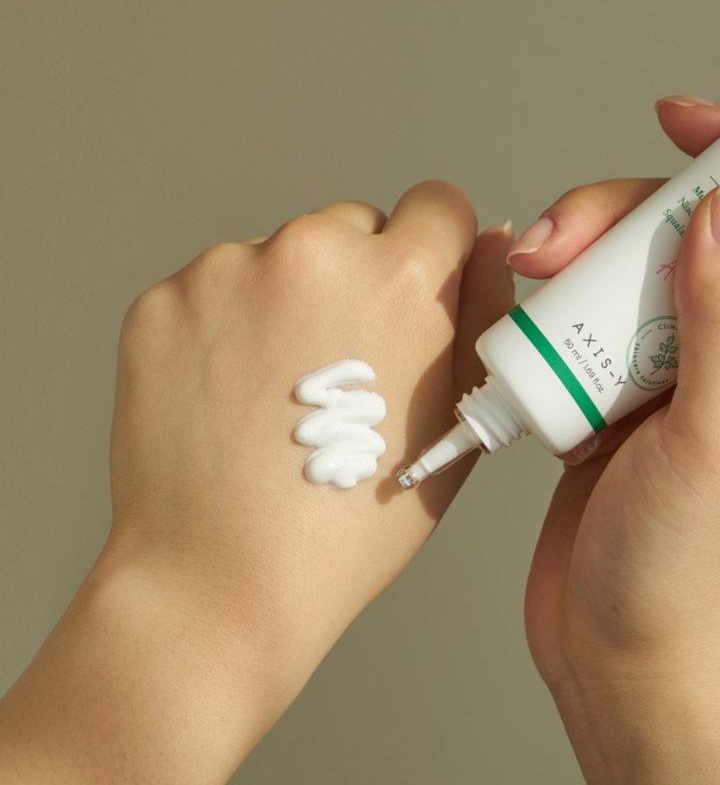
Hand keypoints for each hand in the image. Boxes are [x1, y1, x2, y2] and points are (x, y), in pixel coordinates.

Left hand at [0, 181, 515, 784]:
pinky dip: (227, 324)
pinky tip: (233, 395)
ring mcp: (229, 270)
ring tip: (279, 391)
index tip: (414, 295)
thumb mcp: (455, 420)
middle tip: (342, 364)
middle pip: (356, 226)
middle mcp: (315, 252)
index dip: (436, 251)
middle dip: (358, 277)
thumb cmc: (349, 523)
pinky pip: (217, 286)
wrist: (223, 580)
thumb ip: (483, 315)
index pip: (439, 204)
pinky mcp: (164, 299)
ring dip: (289, 298)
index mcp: (402, 278)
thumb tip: (489, 242)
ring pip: (282, 255)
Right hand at [513, 98, 719, 784]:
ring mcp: (665, 363)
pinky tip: (518, 319)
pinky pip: (580, 313)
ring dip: (569, 255)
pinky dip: (546, 302)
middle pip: (681, 224)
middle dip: (614, 212)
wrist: (620, 651)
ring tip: (522, 280)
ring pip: (621, 261)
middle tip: (553, 245)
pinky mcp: (610, 387)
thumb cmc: (688, 568)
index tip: (680, 119)